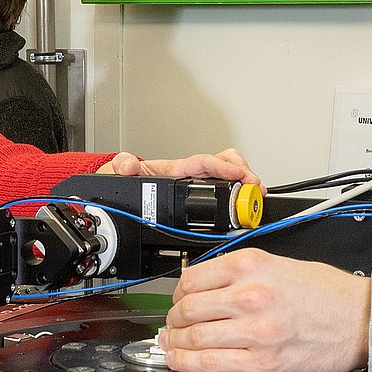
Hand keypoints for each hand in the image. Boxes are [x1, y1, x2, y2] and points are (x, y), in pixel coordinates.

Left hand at [100, 148, 260, 190]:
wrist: (115, 193)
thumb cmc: (120, 179)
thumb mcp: (117, 172)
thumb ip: (123, 166)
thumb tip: (129, 163)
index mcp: (175, 170)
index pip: (204, 163)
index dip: (223, 167)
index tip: (239, 174)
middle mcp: (188, 177)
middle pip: (224, 166)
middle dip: (243, 173)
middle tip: (255, 187)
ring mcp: (193, 187)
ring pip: (226, 180)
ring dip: (243, 185)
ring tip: (255, 198)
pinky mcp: (194, 200)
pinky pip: (220, 195)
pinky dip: (235, 198)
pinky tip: (244, 207)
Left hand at [159, 249, 368, 371]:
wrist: (363, 319)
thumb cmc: (329, 294)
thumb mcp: (281, 264)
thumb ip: (242, 273)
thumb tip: (206, 286)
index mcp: (252, 266)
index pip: (191, 279)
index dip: (176, 293)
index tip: (178, 300)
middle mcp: (249, 295)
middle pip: (187, 309)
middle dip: (173, 321)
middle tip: (172, 326)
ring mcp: (255, 330)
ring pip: (193, 338)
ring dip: (175, 344)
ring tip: (172, 345)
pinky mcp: (262, 361)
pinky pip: (211, 364)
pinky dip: (187, 364)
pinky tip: (181, 362)